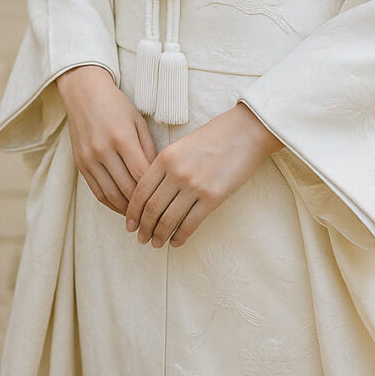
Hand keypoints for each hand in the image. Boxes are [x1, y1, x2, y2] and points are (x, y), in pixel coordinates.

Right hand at [56, 65, 156, 215]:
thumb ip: (148, 148)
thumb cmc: (116, 105)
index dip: (154, 191)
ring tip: (141, 216)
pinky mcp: (80, 164)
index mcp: (122, 137)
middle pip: (126, 188)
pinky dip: (110, 203)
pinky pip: (97, 192)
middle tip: (157, 214)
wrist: (84, 94)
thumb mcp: (138, 121)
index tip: (166, 200)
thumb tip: (158, 176)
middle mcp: (103, 150)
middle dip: (142, 205)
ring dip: (126, 209)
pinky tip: (122, 207)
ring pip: (110, 195)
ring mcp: (89, 159)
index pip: (141, 174)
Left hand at [125, 102, 281, 248]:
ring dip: (159, 235)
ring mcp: (195, 185)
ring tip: (156, 243)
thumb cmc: (214, 137)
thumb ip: (166, 167)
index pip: (141, 190)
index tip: (129, 224)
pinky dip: (180, 236)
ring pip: (168, 219)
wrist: (245, 132)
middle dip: (143, 227)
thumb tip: (152, 195)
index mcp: (166, 157)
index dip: (132, 211)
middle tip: (141, 238)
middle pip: (152, 208)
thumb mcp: (182, 145)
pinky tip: (176, 242)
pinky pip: (190, 224)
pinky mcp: (213, 197)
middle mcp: (177, 172)